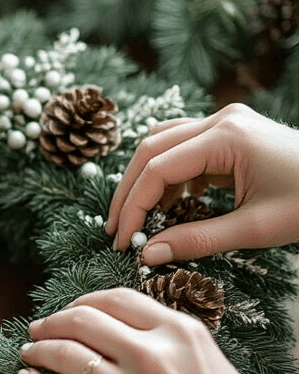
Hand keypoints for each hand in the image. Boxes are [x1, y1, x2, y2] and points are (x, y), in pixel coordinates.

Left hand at [18, 288, 266, 373]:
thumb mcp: (207, 358)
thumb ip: (168, 338)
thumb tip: (126, 328)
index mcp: (177, 332)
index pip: (115, 299)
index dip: (83, 301)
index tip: (70, 309)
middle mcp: (150, 355)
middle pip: (82, 321)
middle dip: (54, 321)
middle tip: (39, 328)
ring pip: (65, 355)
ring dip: (39, 350)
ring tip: (30, 352)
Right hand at [106, 104, 298, 266]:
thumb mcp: (255, 229)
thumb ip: (198, 240)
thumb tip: (150, 254)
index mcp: (227, 137)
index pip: (158, 168)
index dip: (133, 206)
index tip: (122, 240)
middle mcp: (222, 119)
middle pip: (152, 147)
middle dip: (130, 190)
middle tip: (118, 230)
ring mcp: (228, 122)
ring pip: (164, 142)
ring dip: (147, 179)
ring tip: (138, 219)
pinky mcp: (233, 132)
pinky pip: (186, 147)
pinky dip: (171, 175)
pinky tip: (172, 206)